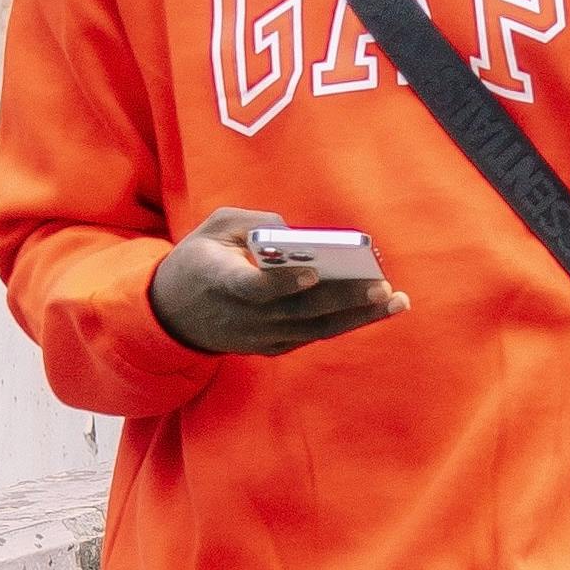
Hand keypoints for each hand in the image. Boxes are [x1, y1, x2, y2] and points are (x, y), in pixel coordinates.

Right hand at [150, 206, 407, 356]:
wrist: (173, 314)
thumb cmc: (201, 258)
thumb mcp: (215, 227)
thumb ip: (256, 222)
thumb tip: (298, 236)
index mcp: (220, 281)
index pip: (254, 289)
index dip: (283, 284)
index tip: (312, 273)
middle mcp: (242, 317)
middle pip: (299, 312)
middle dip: (343, 299)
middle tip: (382, 286)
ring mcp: (258, 337)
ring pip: (314, 330)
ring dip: (358, 317)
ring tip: (396, 300)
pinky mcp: (272, 347)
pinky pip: (314, 336)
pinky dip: (346, 323)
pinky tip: (377, 308)